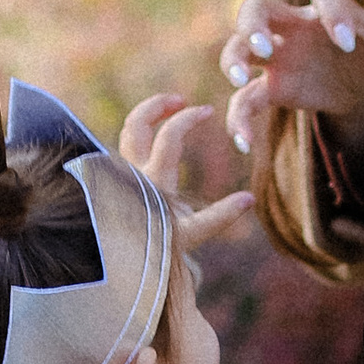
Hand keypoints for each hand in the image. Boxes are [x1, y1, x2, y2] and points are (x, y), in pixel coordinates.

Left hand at [118, 92, 252, 245]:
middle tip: (180, 100)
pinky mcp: (114, 178)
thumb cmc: (158, 249)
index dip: (189, 118)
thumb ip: (220, 216)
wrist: (120, 264)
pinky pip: (125, 147)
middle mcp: (133, 172)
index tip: (208, 111)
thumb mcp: (192, 234)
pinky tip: (156, 139)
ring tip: (169, 112)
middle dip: (157, 105)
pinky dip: (142, 135)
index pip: (170, 135)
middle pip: (137, 124)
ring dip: (147, 117)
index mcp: (154, 180)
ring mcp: (120, 174)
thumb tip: (249, 199)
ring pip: (128, 133)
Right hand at [218, 0, 363, 157]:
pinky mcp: (274, 89)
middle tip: (263, 47)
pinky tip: (245, 144)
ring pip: (239, 47)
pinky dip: (239, 120)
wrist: (363, 84)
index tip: (346, 44)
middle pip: (257, 7)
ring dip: (233, 61)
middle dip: (252, 24)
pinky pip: (246, 100)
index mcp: (333, 10)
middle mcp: (297, 27)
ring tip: (241, 81)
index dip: (333, 13)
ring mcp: (279, 56)